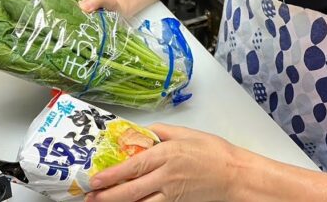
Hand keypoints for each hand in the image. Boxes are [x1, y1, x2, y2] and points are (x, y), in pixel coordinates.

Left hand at [85, 124, 240, 201]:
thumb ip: (161, 131)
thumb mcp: (187, 133)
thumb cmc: (214, 153)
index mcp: (167, 155)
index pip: (133, 166)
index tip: (95, 179)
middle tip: (90, 197)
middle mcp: (167, 176)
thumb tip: (140, 132)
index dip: (111, 174)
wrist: (235, 176)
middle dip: (107, 196)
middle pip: (131, 191)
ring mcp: (172, 194)